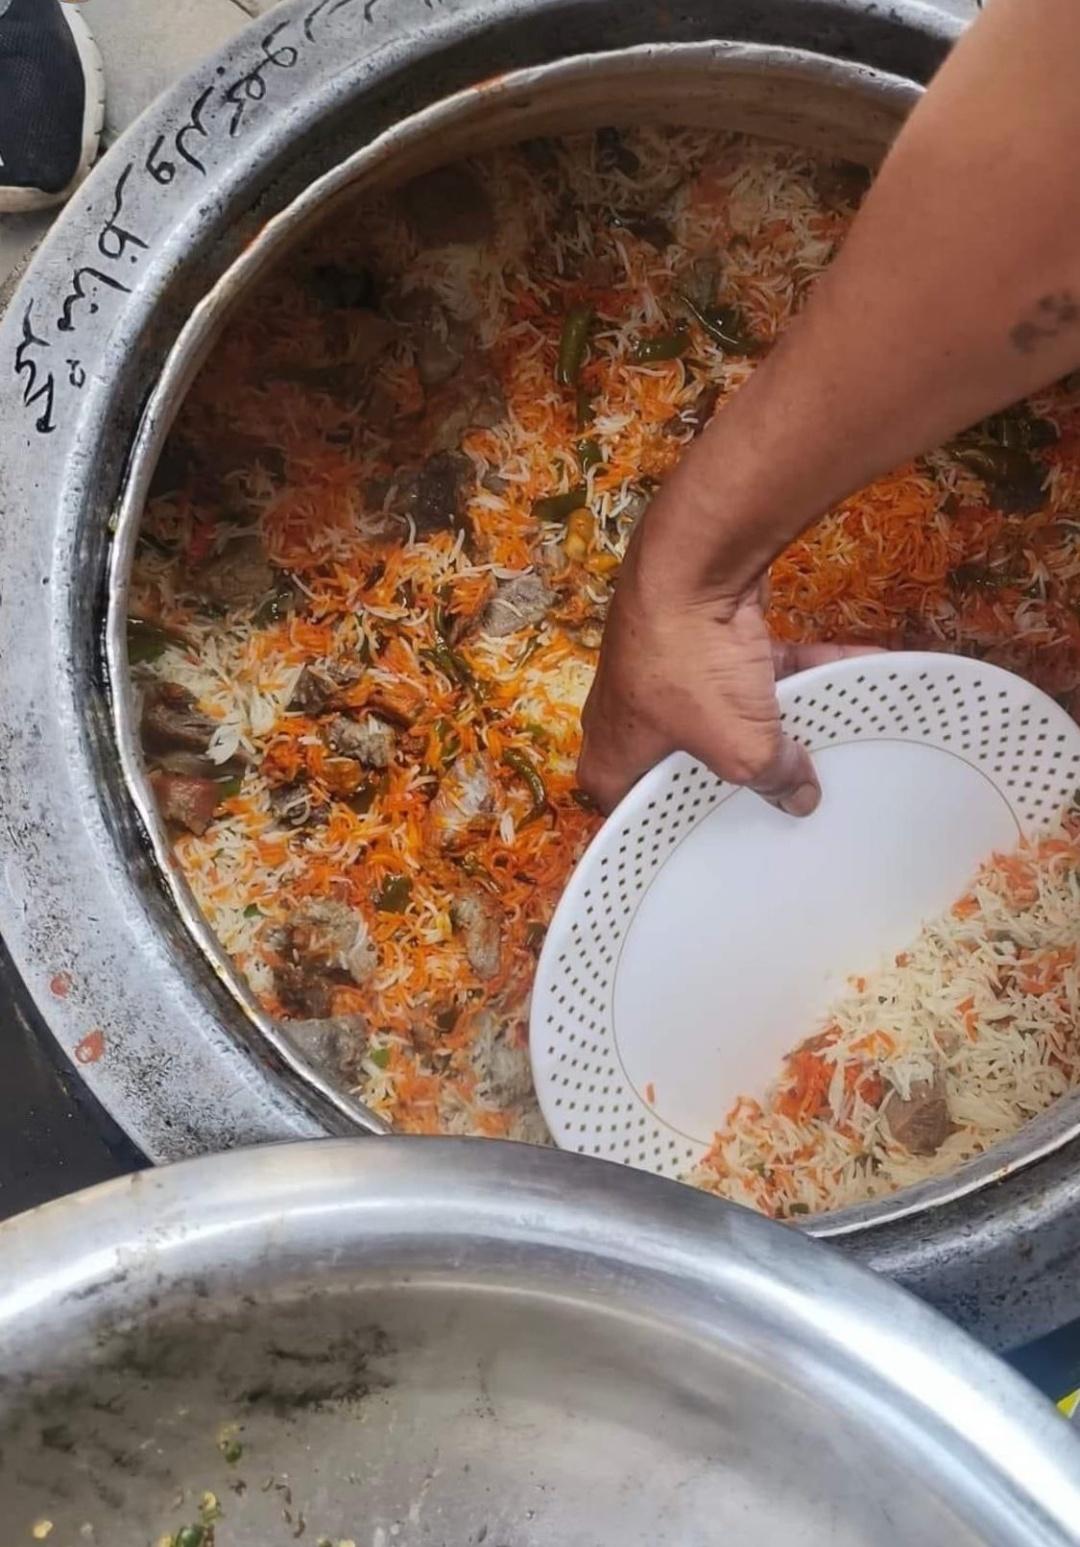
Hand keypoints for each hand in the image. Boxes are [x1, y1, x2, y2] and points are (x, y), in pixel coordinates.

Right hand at [578, 538, 872, 815]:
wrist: (691, 568)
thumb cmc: (688, 673)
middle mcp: (629, 719)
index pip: (639, 814)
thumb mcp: (742, 748)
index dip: (680, 830)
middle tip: (779, 791)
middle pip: (692, 763)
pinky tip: (852, 670)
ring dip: (780, 715)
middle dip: (740, 770)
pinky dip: (797, 669)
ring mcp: (663, 673)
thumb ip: (774, 777)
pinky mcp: (697, 637)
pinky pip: (750, 667)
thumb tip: (800, 797)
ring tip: (832, 732)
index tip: (723, 841)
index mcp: (613, 759)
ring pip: (727, 712)